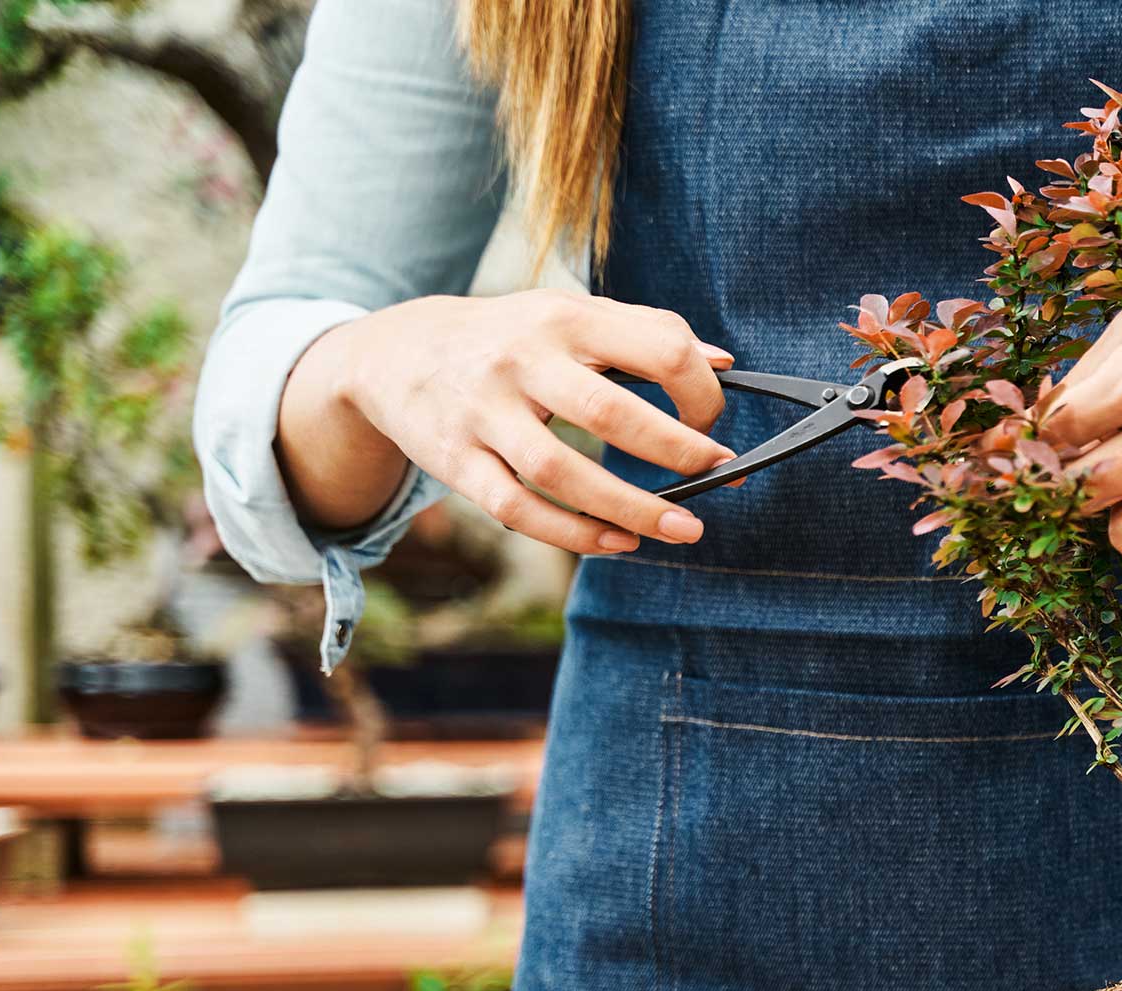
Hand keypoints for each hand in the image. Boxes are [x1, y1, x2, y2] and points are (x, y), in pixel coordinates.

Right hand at [282, 288, 734, 553]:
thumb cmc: (508, 337)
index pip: (657, 348)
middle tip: (719, 475)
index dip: (699, 391)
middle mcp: (522, 361)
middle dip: (677, 452)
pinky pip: (519, 509)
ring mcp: (484, 413)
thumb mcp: (571, 315)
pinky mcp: (456, 461)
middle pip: (611, 413)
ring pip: (563, 473)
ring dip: (632, 509)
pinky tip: (618, 544)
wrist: (395, 352)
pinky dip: (574, 534)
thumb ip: (646, 334)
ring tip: (684, 529)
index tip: (713, 423)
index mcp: (565, 317)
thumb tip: (725, 365)